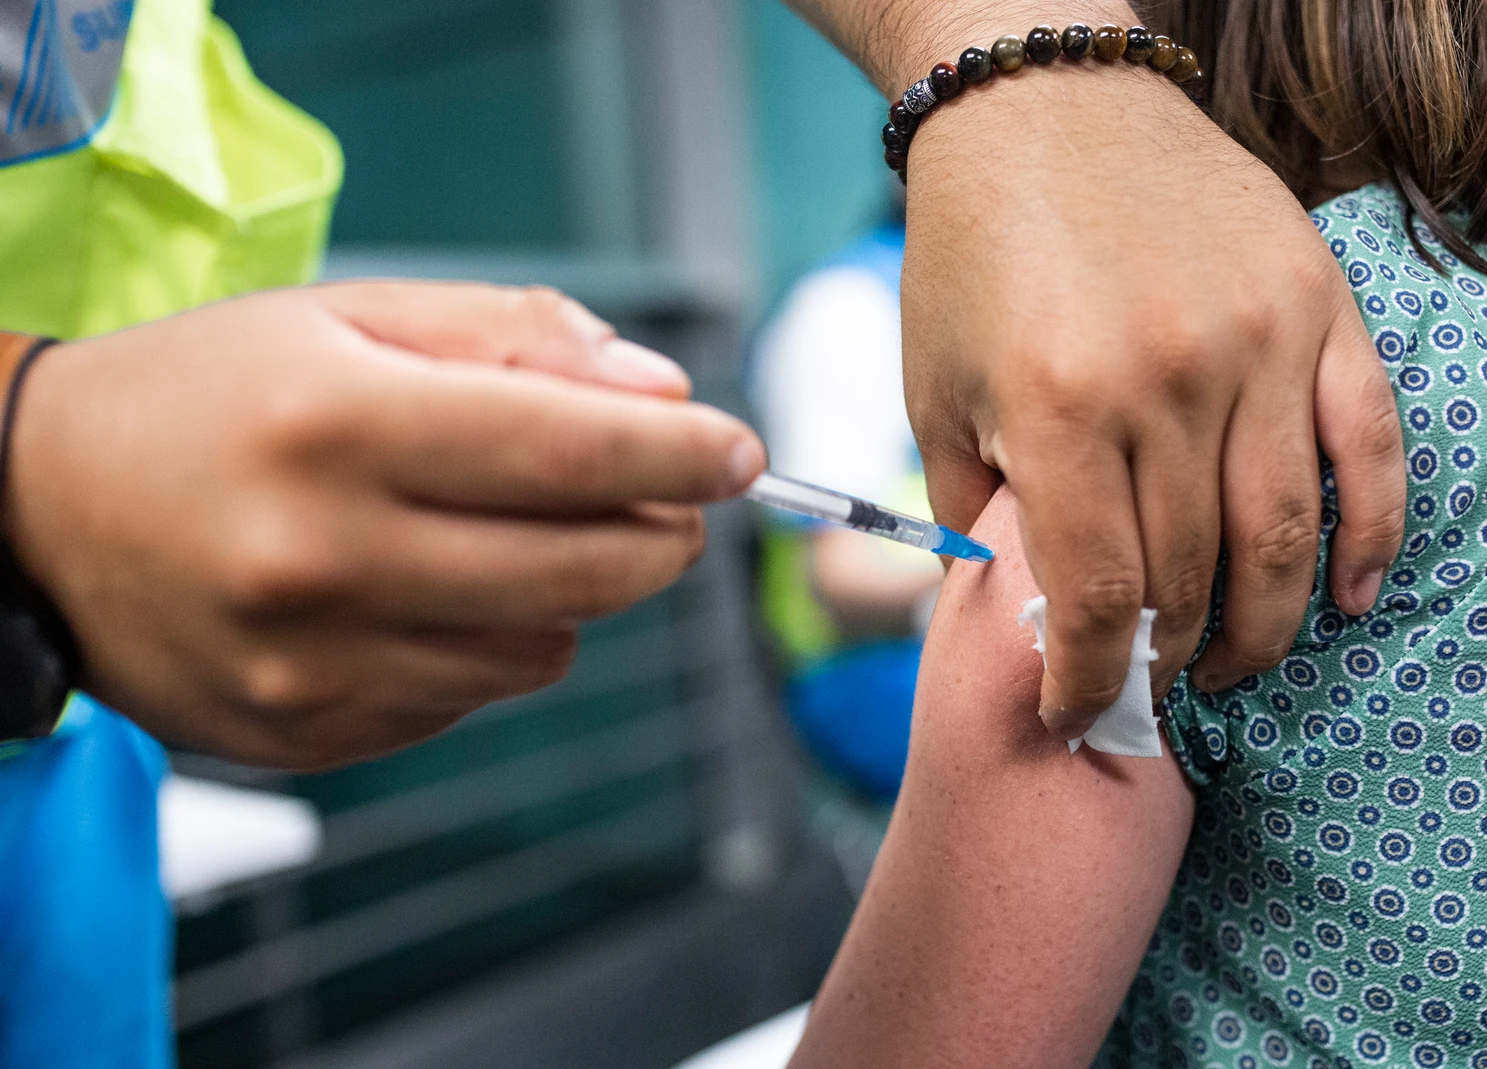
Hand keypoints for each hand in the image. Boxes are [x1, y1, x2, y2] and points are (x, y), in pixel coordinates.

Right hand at [4, 282, 764, 768]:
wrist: (37, 509)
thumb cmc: (213, 392)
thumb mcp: (352, 317)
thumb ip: (517, 338)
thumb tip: (663, 396)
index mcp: (339, 426)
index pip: (572, 446)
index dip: (683, 453)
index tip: (740, 452)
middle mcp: (323, 556)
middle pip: (585, 567)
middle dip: (661, 533)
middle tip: (665, 501)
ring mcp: (312, 664)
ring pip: (543, 646)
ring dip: (569, 590)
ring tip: (504, 533)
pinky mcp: (308, 732)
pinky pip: (471, 698)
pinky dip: (489, 644)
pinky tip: (428, 591)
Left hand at [896, 30, 1405, 733]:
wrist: (1044, 102)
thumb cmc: (974, 253)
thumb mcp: (937, 390)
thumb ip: (976, 515)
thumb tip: (1017, 620)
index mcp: (1060, 406)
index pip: (1094, 595)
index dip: (1087, 679)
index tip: (1077, 715)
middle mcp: (1167, 379)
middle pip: (1191, 576)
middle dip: (1167, 659)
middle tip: (1154, 690)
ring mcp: (1257, 340)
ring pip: (1284, 533)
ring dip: (1264, 628)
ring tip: (1234, 669)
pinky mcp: (1319, 303)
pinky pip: (1370, 444)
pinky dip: (1371, 534)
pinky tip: (1351, 599)